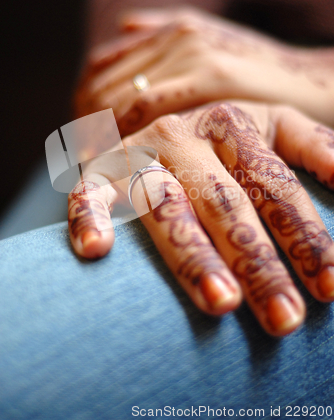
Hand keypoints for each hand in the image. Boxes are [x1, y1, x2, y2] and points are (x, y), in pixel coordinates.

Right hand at [68, 101, 333, 336]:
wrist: (167, 123)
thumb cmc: (232, 141)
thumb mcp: (277, 127)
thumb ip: (315, 146)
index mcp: (235, 122)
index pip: (275, 184)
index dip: (304, 234)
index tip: (330, 287)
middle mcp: (186, 134)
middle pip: (226, 203)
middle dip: (257, 262)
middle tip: (284, 318)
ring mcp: (141, 151)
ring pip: (165, 206)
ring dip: (190, 255)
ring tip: (220, 302)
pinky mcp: (102, 169)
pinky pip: (89, 193)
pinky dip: (90, 217)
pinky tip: (97, 251)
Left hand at [74, 7, 333, 134]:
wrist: (310, 84)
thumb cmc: (259, 73)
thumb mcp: (213, 39)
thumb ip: (165, 28)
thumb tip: (125, 22)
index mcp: (172, 29)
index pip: (104, 66)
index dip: (85, 104)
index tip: (81, 137)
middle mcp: (178, 37)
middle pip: (108, 83)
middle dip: (89, 124)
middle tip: (83, 156)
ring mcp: (194, 54)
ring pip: (124, 97)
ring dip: (104, 133)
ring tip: (97, 163)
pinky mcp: (214, 77)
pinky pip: (152, 108)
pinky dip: (129, 133)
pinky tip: (125, 157)